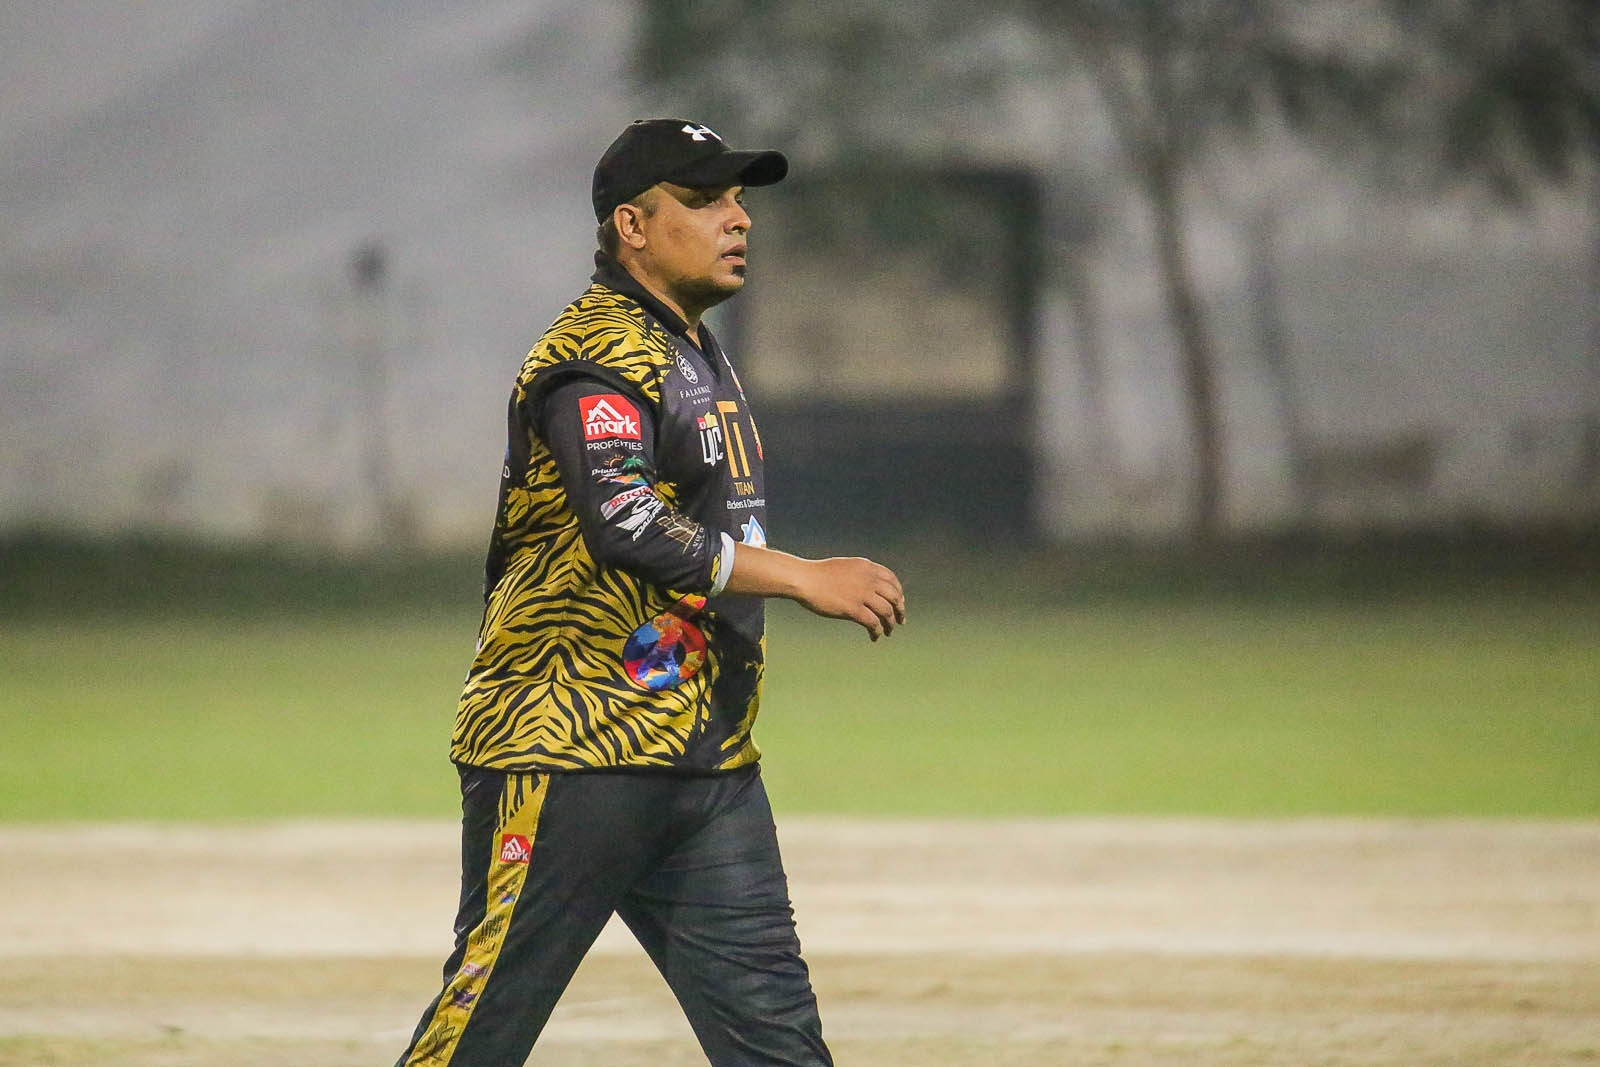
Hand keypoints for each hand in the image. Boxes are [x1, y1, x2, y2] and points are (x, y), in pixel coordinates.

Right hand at [792, 556, 906, 640]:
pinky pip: (873, 623)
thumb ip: (860, 574)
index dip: (899, 592)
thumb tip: (869, 587)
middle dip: (900, 610)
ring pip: (886, 612)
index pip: (892, 580)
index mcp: (867, 567)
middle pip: (894, 597)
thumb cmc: (819, 574)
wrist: (804, 579)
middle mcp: (868, 579)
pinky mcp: (853, 609)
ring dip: (890, 624)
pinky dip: (877, 632)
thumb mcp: (845, 567)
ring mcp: (862, 594)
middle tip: (901, 620)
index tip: (899, 603)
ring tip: (888, 632)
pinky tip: (874, 637)